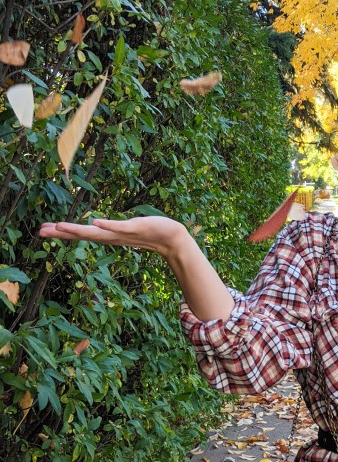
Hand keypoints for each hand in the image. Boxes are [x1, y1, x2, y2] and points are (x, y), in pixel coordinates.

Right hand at [38, 215, 189, 259]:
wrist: (171, 239)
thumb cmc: (149, 232)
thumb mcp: (125, 230)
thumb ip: (110, 229)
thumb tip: (97, 226)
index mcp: (108, 236)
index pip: (81, 234)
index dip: (62, 233)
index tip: (43, 230)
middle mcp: (112, 237)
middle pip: (83, 235)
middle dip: (62, 233)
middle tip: (41, 231)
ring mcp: (122, 233)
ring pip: (97, 233)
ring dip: (78, 230)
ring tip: (61, 226)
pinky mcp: (134, 228)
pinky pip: (118, 226)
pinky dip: (107, 225)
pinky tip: (94, 222)